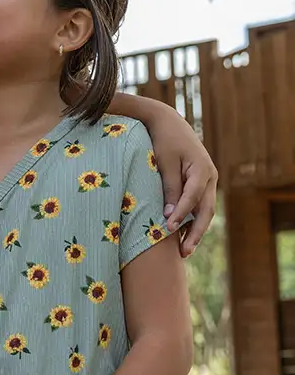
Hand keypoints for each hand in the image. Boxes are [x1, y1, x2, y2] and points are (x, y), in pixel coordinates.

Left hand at [147, 106, 216, 255]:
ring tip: (183, 251)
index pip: (192, 197)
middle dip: (195, 232)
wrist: (168, 122)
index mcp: (202, 169)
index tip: (168, 228)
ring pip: (204, 211)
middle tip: (183, 252)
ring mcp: (208, 181)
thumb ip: (170, 187)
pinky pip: (199, 205)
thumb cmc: (164, 140)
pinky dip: (191, 220)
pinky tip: (181, 235)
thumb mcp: (165, 162)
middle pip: (206, 210)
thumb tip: (170, 214)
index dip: (181, 214)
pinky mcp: (201, 184)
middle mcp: (210, 177)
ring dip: (195, 230)